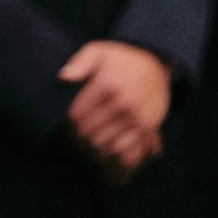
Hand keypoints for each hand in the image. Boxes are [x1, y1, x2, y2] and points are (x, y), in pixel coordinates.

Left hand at [59, 40, 170, 181]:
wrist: (155, 65)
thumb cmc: (121, 59)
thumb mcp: (98, 50)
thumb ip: (79, 62)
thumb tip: (63, 78)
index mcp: (106, 86)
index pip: (77, 117)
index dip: (66, 127)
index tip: (64, 128)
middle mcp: (123, 105)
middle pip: (91, 136)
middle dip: (77, 142)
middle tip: (72, 142)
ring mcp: (138, 120)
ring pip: (110, 149)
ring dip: (95, 155)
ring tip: (87, 150)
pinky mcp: (149, 130)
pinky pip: (133, 155)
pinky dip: (119, 166)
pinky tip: (107, 165)